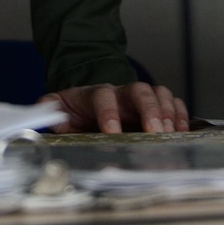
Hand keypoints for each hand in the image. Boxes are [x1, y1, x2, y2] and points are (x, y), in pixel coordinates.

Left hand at [40, 82, 190, 133]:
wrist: (89, 98)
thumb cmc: (76, 110)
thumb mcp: (58, 109)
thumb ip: (50, 111)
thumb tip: (40, 111)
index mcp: (95, 94)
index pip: (103, 97)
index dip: (109, 113)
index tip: (112, 133)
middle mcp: (121, 92)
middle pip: (139, 90)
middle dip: (149, 110)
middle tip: (155, 132)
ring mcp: (140, 97)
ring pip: (159, 93)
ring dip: (168, 112)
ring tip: (171, 133)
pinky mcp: (155, 106)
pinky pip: (173, 102)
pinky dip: (181, 114)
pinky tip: (182, 130)